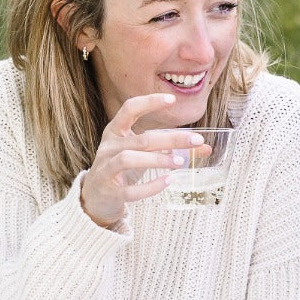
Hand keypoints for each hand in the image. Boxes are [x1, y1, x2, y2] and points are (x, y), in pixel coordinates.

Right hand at [79, 93, 204, 226]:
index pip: (129, 109)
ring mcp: (106, 169)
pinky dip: (150, 186)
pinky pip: (131, 190)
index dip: (149, 102)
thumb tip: (204, 148)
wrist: (95, 199)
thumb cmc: (122, 172)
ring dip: (158, 159)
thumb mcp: (143, 156)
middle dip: (170, 139)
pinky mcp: (110, 192)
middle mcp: (109, 148)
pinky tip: (168, 181)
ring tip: (180, 163)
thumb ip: (170, 150)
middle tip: (196, 140)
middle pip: (141, 139)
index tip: (172, 100)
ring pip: (129, 159)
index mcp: (115, 132)